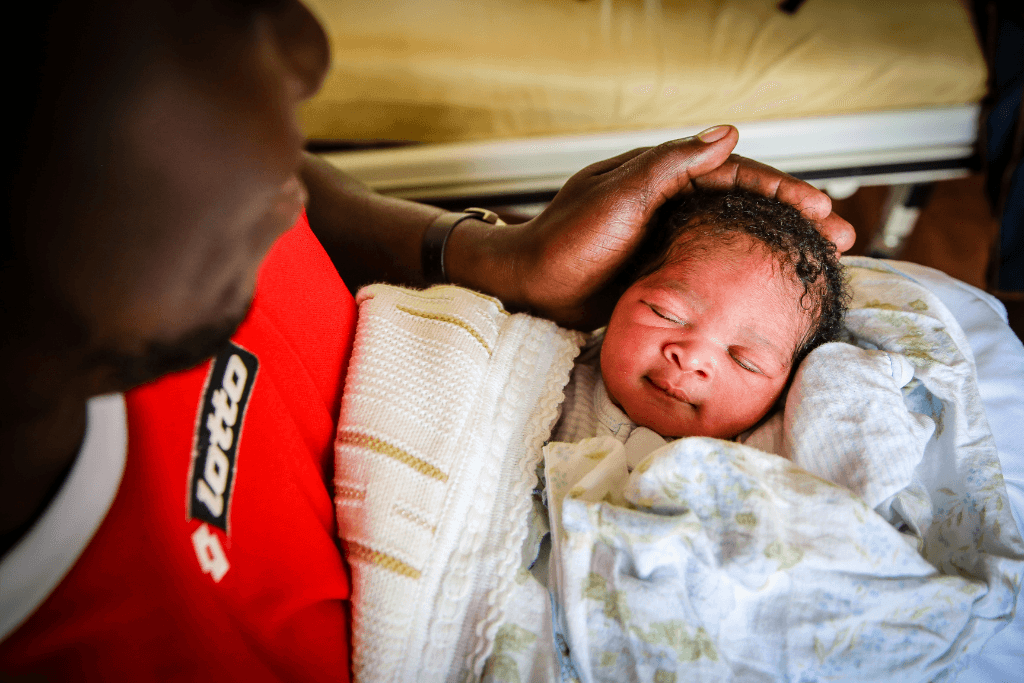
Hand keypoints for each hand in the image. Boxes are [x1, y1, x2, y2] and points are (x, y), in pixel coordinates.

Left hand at [484, 125, 853, 328]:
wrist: (530, 285)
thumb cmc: (567, 238)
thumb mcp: (619, 196)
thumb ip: (671, 165)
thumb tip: (728, 131)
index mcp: (664, 176)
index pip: (736, 176)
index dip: (783, 191)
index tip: (824, 209)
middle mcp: (671, 203)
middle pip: (746, 206)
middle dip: (796, 220)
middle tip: (845, 240)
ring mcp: (669, 238)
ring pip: (735, 238)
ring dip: (778, 248)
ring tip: (825, 264)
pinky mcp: (662, 271)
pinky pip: (714, 267)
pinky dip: (746, 274)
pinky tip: (773, 288)